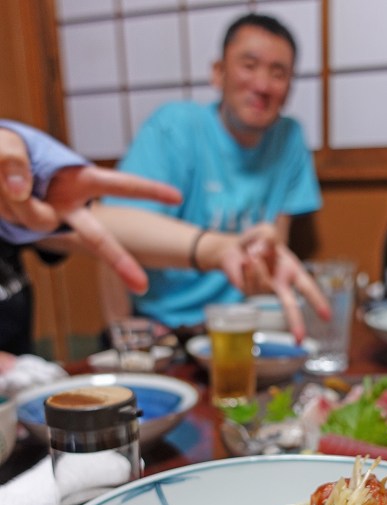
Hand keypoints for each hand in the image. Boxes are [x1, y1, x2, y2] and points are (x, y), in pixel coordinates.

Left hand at [0, 128, 181, 293]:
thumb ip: (13, 159)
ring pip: (39, 221)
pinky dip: (8, 209)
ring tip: (6, 183)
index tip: (177, 197)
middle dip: (120, 262)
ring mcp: (54, 221)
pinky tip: (5, 198)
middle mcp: (72, 206)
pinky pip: (22, 224)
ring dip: (15, 201)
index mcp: (79, 179)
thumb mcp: (9, 143)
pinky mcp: (33, 231)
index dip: (149, 189)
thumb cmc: (7, 153)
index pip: (119, 184)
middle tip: (141, 286)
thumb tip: (20, 191)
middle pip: (99, 238)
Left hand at [219, 225, 330, 341]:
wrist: (233, 249)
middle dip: (296, 324)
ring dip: (257, 264)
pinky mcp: (248, 292)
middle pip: (290, 308)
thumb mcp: (266, 230)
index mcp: (292, 272)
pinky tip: (245, 262)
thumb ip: (269, 235)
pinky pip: (249, 281)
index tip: (327, 316)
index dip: (318, 302)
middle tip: (300, 340)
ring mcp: (264, 291)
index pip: (308, 289)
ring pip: (264, 283)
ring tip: (253, 253)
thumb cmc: (256, 242)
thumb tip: (261, 254)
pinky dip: (247, 267)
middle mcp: (280, 286)